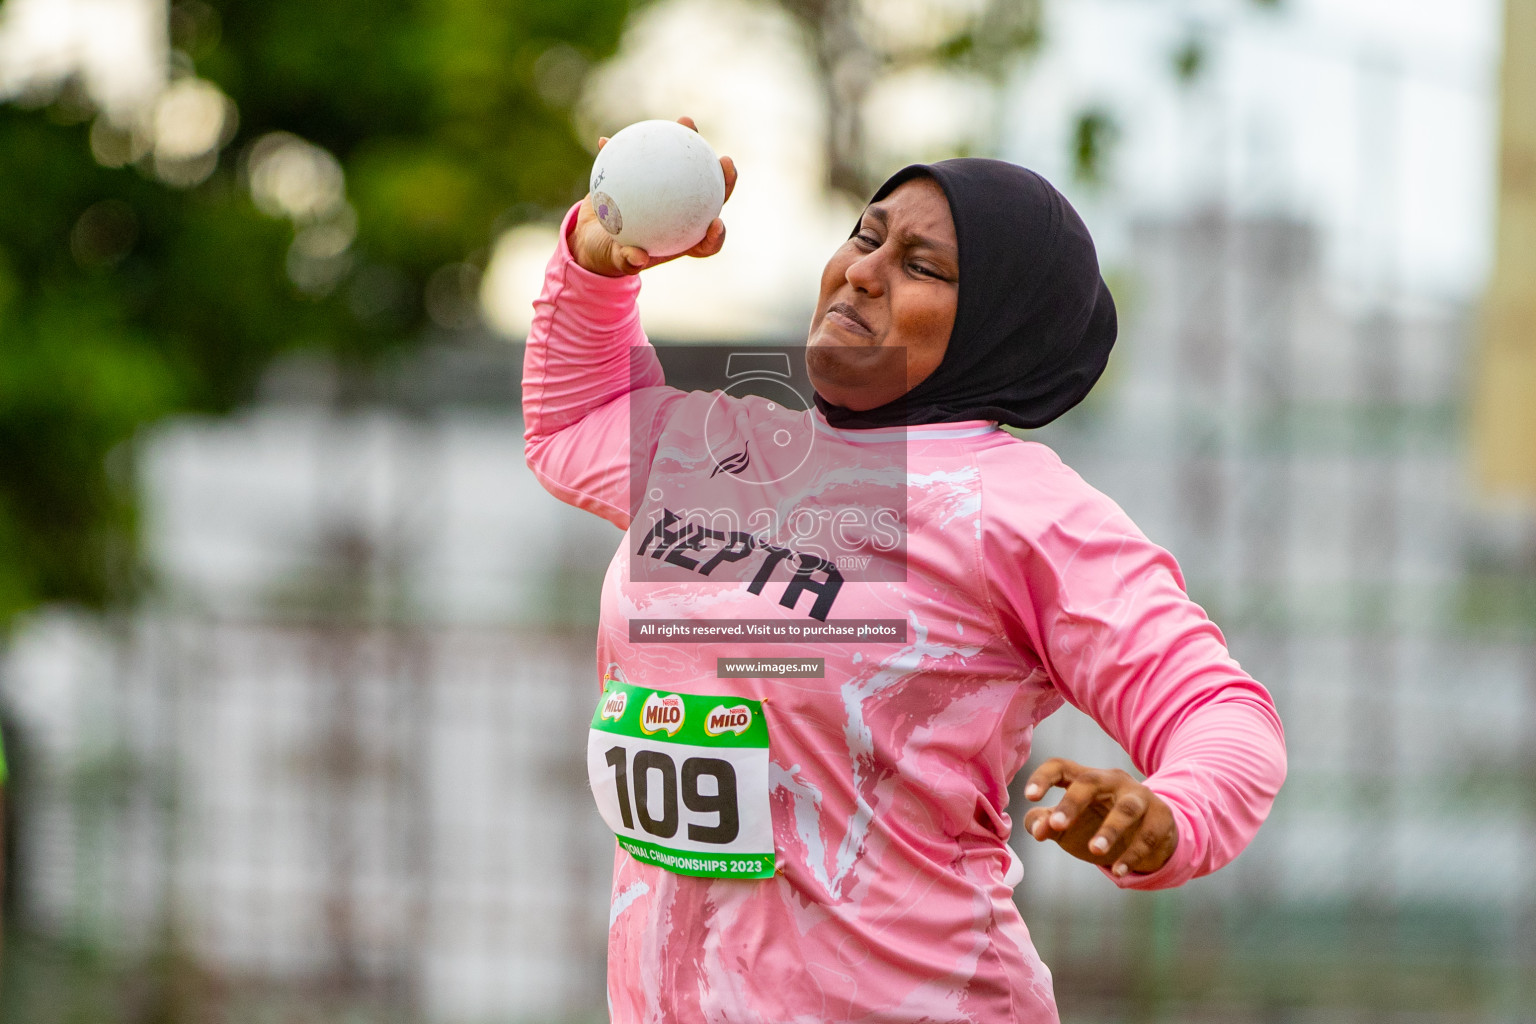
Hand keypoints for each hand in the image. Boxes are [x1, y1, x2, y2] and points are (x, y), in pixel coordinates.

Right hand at [570, 115, 737, 276]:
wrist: (592, 239)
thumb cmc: (609, 254)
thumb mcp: (614, 261)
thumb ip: (626, 260)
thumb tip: (636, 259)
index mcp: (680, 239)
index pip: (706, 239)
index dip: (718, 234)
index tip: (717, 223)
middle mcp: (682, 214)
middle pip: (710, 196)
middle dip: (724, 179)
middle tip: (725, 161)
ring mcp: (668, 191)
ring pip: (687, 166)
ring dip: (689, 142)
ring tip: (686, 122)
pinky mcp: (648, 174)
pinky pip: (647, 154)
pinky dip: (631, 143)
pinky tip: (613, 138)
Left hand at [1021, 758, 1177, 877]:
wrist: (1151, 836)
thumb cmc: (1098, 825)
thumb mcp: (1068, 826)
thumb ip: (1046, 823)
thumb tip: (1037, 829)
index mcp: (1085, 778)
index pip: (1060, 767)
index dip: (1043, 777)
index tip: (1029, 796)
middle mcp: (1113, 781)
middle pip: (1090, 781)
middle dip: (1072, 802)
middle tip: (1056, 826)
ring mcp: (1140, 797)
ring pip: (1126, 809)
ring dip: (1110, 830)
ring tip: (1095, 851)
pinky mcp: (1161, 817)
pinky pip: (1147, 836)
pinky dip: (1132, 855)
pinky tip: (1118, 871)